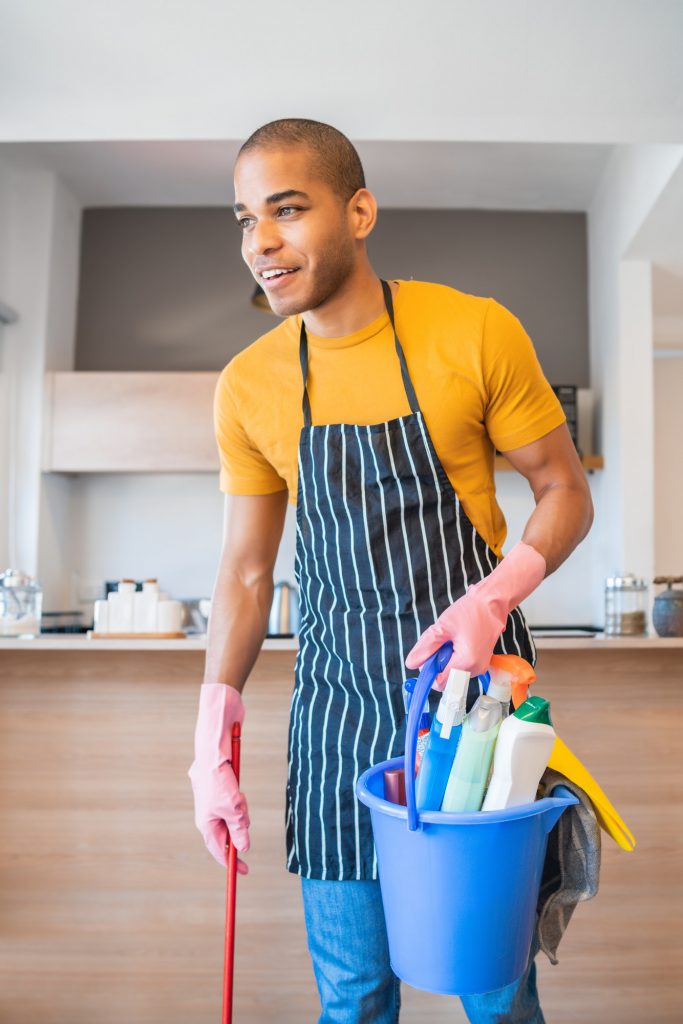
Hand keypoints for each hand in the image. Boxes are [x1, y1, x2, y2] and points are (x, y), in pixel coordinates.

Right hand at [188, 683, 250, 872]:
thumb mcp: (233, 807)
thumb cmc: (219, 773)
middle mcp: (206, 808)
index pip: (216, 849)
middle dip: (240, 827)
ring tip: (238, 792)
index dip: (230, 862)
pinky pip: (235, 795)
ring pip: (234, 811)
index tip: (246, 872)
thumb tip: (243, 847)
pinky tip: (235, 780)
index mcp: (204, 819)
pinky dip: (240, 794)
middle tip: (244, 815)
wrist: (215, 737)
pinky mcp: (222, 780)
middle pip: (227, 829)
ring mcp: (213, 794)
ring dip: (241, 807)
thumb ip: (238, 829)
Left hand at [405, 542, 545, 682]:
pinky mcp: (481, 661)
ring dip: (445, 658)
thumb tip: (411, 664)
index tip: (427, 653)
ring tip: (450, 638)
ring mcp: (480, 666)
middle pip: (446, 677)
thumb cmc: (470, 611)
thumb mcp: (442, 627)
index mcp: (467, 663)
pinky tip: (457, 640)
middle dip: (438, 662)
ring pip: (453, 671)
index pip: (439, 682)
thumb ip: (425, 647)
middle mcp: (476, 670)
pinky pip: (461, 665)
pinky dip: (454, 656)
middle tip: (441, 641)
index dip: (428, 671)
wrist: (492, 602)